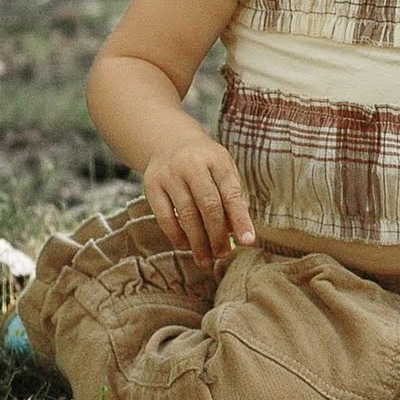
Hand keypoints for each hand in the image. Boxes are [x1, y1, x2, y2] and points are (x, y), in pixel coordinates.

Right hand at [142, 137, 255, 266]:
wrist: (170, 141)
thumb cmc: (205, 162)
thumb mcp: (223, 169)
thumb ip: (231, 196)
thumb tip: (234, 232)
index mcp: (217, 160)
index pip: (231, 193)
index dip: (240, 219)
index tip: (248, 241)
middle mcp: (193, 165)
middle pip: (208, 206)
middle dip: (218, 234)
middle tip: (223, 254)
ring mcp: (170, 175)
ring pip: (186, 214)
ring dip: (198, 241)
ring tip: (206, 258)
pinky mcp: (152, 186)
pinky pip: (165, 217)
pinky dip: (177, 235)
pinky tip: (186, 246)